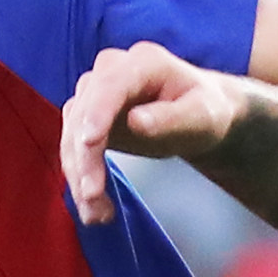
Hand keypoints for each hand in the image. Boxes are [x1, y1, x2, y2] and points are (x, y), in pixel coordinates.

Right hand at [56, 41, 252, 223]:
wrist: (198, 114)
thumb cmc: (205, 110)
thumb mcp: (202, 114)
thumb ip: (171, 118)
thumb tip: (135, 122)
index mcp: (142, 62)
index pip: (110, 85)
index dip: (97, 113)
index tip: (91, 144)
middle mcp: (111, 71)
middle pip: (84, 113)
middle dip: (84, 158)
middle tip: (93, 198)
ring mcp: (95, 93)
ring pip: (72, 134)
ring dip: (78, 175)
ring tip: (95, 214)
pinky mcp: (88, 117)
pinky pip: (74, 148)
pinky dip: (80, 178)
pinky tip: (93, 206)